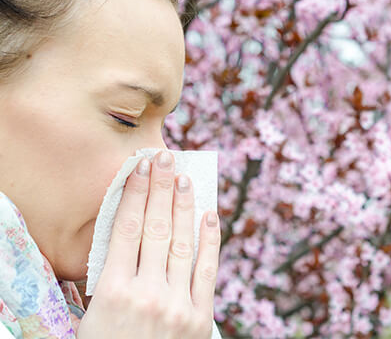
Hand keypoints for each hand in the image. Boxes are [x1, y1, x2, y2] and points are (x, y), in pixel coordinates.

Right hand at [77, 150, 220, 338]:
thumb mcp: (95, 316)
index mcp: (114, 292)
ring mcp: (177, 304)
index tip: (139, 168)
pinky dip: (210, 240)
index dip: (134, 193)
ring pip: (182, 242)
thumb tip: (126, 233)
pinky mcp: (200, 317)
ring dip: (184, 206)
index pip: (125, 228)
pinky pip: (207, 270)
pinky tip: (210, 214)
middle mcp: (147, 293)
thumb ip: (111, 277)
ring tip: (184, 178)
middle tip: (164, 159)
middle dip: (160, 189)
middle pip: (155, 227)